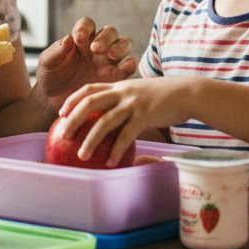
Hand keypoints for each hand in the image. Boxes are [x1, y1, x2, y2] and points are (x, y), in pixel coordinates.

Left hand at [35, 17, 136, 105]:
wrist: (55, 103)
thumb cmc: (50, 78)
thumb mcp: (47, 64)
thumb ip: (55, 51)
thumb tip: (68, 39)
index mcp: (81, 39)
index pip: (88, 24)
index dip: (85, 28)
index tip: (78, 39)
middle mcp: (97, 47)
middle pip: (110, 32)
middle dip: (105, 37)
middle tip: (96, 48)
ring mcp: (109, 61)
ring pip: (124, 44)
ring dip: (120, 47)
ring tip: (111, 56)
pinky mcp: (117, 76)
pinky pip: (129, 66)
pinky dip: (130, 65)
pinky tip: (124, 70)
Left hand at [57, 76, 196, 166]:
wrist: (187, 93)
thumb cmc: (164, 96)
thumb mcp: (140, 92)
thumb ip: (124, 100)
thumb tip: (112, 117)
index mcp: (119, 85)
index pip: (89, 88)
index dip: (72, 99)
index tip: (61, 112)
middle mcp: (123, 92)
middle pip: (90, 103)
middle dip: (73, 120)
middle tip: (63, 136)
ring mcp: (133, 103)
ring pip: (105, 122)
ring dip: (90, 140)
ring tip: (81, 155)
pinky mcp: (145, 116)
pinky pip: (126, 135)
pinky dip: (116, 150)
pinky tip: (110, 162)